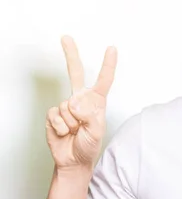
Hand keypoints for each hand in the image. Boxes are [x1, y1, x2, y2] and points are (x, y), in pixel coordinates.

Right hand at [45, 36, 116, 169]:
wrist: (73, 161)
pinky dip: (61, 128)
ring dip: (72, 123)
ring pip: (67, 106)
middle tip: (66, 37)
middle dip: (71, 54)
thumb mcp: (96, 131)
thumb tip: (75, 103)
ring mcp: (66, 106)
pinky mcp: (53, 114)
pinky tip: (65, 133)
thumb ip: (89, 116)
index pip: (103, 80)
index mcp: (96, 102)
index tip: (111, 48)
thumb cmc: (89, 145)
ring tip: (76, 131)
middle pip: (75, 73)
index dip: (108, 65)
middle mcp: (81, 100)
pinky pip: (56, 115)